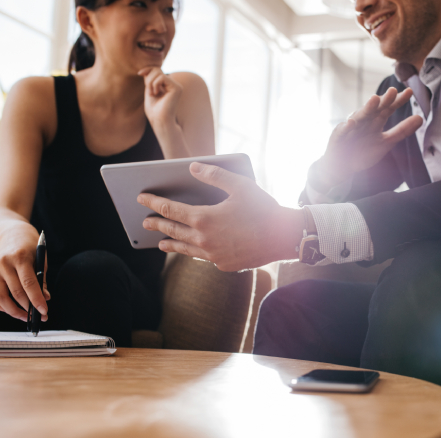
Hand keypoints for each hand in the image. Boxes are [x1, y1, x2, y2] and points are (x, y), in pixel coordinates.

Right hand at [0, 220, 49, 321]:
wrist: (7, 229)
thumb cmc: (28, 243)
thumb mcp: (40, 256)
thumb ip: (41, 278)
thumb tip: (45, 298)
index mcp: (20, 257)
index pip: (29, 284)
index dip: (36, 300)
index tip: (44, 311)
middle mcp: (3, 263)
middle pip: (15, 293)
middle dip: (28, 308)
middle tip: (39, 318)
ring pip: (0, 297)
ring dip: (14, 311)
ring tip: (26, 317)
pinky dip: (1, 305)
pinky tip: (11, 309)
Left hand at [137, 163, 300, 271]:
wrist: (283, 237)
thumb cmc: (263, 208)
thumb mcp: (239, 185)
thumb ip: (213, 175)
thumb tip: (193, 167)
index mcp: (204, 218)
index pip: (170, 210)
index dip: (154, 203)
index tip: (141, 198)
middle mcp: (204, 239)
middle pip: (173, 230)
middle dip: (157, 224)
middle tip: (145, 222)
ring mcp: (213, 255)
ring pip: (185, 249)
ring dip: (170, 244)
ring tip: (160, 243)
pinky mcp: (224, 264)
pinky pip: (203, 257)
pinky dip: (193, 251)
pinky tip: (193, 249)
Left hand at [138, 67, 182, 128]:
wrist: (159, 120)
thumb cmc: (154, 110)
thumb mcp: (149, 90)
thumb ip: (150, 79)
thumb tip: (149, 68)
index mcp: (168, 85)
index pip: (157, 70)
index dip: (148, 69)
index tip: (139, 73)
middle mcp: (174, 85)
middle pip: (157, 70)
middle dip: (148, 79)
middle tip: (149, 91)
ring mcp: (177, 86)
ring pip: (158, 73)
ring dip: (150, 83)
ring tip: (152, 94)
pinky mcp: (177, 88)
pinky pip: (162, 77)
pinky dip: (155, 84)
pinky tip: (156, 93)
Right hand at [317, 87, 422, 187]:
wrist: (342, 166)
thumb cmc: (363, 152)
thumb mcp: (386, 142)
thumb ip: (401, 131)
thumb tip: (421, 118)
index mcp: (375, 121)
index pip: (388, 109)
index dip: (398, 101)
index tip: (409, 92)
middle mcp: (363, 121)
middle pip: (374, 109)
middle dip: (383, 101)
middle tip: (393, 91)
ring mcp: (351, 128)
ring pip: (359, 116)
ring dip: (366, 108)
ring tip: (374, 100)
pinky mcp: (338, 137)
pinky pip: (342, 131)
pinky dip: (346, 127)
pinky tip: (350, 123)